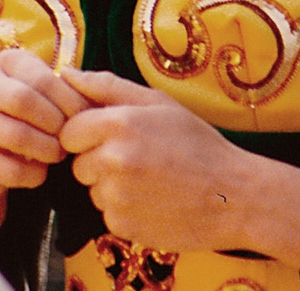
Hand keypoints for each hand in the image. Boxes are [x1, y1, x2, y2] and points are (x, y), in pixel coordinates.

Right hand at [0, 49, 89, 240]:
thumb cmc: (30, 118)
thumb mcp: (47, 95)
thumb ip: (72, 89)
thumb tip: (90, 88)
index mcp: (7, 62)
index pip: (43, 78)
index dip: (70, 101)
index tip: (85, 118)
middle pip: (24, 101)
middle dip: (55, 123)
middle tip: (70, 137)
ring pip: (17, 135)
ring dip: (47, 149)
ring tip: (58, 153)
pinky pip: (11, 169)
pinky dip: (34, 174)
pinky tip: (39, 170)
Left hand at [59, 68, 299, 270]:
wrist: (232, 194)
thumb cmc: (196, 141)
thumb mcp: (157, 102)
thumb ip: (106, 86)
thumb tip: (66, 73)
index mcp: (119, 123)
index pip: (69, 130)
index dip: (86, 131)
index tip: (109, 133)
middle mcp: (112, 161)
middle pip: (78, 161)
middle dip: (98, 158)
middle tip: (137, 155)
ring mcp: (116, 197)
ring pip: (92, 189)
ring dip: (110, 184)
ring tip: (149, 177)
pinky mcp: (121, 227)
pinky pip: (107, 213)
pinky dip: (123, 207)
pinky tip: (153, 199)